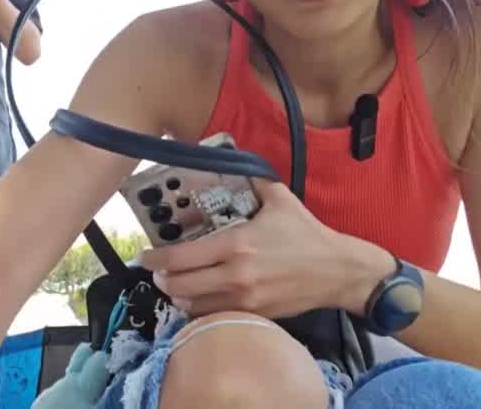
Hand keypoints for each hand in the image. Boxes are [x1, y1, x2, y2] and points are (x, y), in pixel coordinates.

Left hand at [138, 179, 353, 318]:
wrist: (336, 271)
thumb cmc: (307, 235)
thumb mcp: (280, 199)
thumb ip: (255, 181)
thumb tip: (240, 163)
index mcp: (235, 244)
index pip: (181, 257)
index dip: (155, 259)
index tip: (144, 257)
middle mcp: (233, 275)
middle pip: (180, 286)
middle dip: (163, 280)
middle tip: (160, 272)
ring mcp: (243, 300)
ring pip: (194, 307)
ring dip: (181, 297)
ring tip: (179, 285)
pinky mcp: (254, 314)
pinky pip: (216, 316)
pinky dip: (203, 309)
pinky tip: (204, 299)